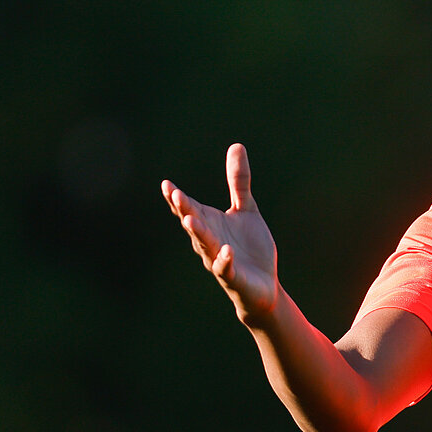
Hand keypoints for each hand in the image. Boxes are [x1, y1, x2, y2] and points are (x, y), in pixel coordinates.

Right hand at [161, 143, 279, 324]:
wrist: (264, 286)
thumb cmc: (250, 248)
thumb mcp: (246, 210)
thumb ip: (238, 181)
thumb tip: (236, 145)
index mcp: (209, 223)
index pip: (189, 208)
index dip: (177, 198)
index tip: (167, 185)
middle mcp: (208, 241)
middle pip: (193, 223)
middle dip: (184, 210)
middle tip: (175, 195)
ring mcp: (218, 259)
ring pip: (205, 245)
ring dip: (198, 233)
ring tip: (190, 220)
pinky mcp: (233, 277)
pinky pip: (226, 268)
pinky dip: (225, 260)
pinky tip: (227, 251)